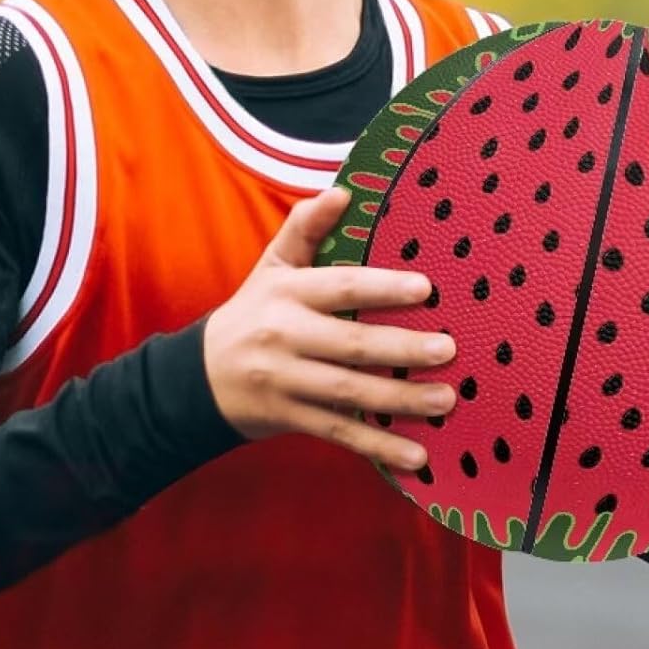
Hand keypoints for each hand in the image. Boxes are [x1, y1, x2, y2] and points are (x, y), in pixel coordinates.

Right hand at [203, 187, 456, 471]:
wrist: (199, 378)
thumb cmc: (253, 314)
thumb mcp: (272, 267)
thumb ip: (305, 228)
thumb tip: (343, 191)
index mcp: (286, 294)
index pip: (339, 287)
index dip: (381, 287)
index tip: (426, 289)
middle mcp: (285, 337)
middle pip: (350, 344)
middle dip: (402, 348)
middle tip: (449, 349)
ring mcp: (287, 382)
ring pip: (349, 393)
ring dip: (401, 400)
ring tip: (446, 400)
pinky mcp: (291, 419)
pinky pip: (340, 433)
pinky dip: (379, 447)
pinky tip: (417, 456)